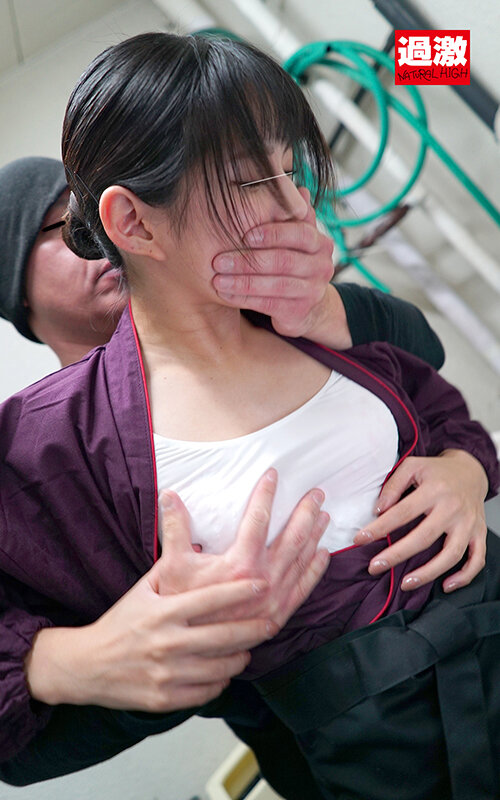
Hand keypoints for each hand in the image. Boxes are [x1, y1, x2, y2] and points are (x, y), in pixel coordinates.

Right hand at [25, 579, 272, 711]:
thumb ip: (171, 566)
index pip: (211, 599)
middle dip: (254, 629)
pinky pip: (207, 692)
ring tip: (248, 648)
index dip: (240, 592)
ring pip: (221, 668)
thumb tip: (195, 535)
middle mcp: (167, 643)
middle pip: (224, 636)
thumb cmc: (120, 621)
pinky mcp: (165, 699)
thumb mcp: (143, 589)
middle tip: (271, 622)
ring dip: (241, 657)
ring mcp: (166, 673)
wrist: (86, 664)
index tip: (263, 585)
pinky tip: (224, 671)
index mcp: (163, 612)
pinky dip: (221, 681)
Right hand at [156, 468, 329, 627]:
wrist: (185, 652)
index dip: (265, 494)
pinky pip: (304, 590)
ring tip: (324, 516)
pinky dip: (315, 570)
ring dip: (315, 536)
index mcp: (238, 565)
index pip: (258, 520)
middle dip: (305, 512)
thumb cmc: (177, 607)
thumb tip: (168, 495)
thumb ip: (175, 528)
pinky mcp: (277, 616)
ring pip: (302, 561)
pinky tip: (322, 555)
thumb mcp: (171, 565)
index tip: (272, 474)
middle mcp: (262, 582)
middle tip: (316, 494)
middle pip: (292, 538)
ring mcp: (273, 601)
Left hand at [212, 188, 342, 339]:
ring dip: (241, 282)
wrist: (304, 305)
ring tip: (216, 278)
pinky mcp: (299, 312)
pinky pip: (268, 304)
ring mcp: (313, 291)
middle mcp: (322, 267)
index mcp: (320, 244)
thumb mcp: (291, 239)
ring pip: (274, 285)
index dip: (272, 233)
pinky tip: (225, 294)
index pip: (299, 234)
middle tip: (217, 260)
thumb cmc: (290, 264)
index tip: (244, 234)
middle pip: (283, 261)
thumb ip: (290, 215)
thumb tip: (295, 186)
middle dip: (246, 260)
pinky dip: (244, 299)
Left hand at [352, 450, 488, 592]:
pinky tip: (446, 585)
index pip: (403, 512)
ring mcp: (469, 523)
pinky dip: (464, 576)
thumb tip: (379, 509)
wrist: (471, 471)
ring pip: (451, 554)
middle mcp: (454, 508)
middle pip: (424, 537)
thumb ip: (393, 485)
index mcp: (435, 489)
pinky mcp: (479, 534)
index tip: (360, 539)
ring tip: (405, 583)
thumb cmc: (437, 472)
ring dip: (428, 573)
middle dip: (397, 555)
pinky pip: (477, 560)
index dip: (380, 528)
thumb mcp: (412, 466)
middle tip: (374, 567)